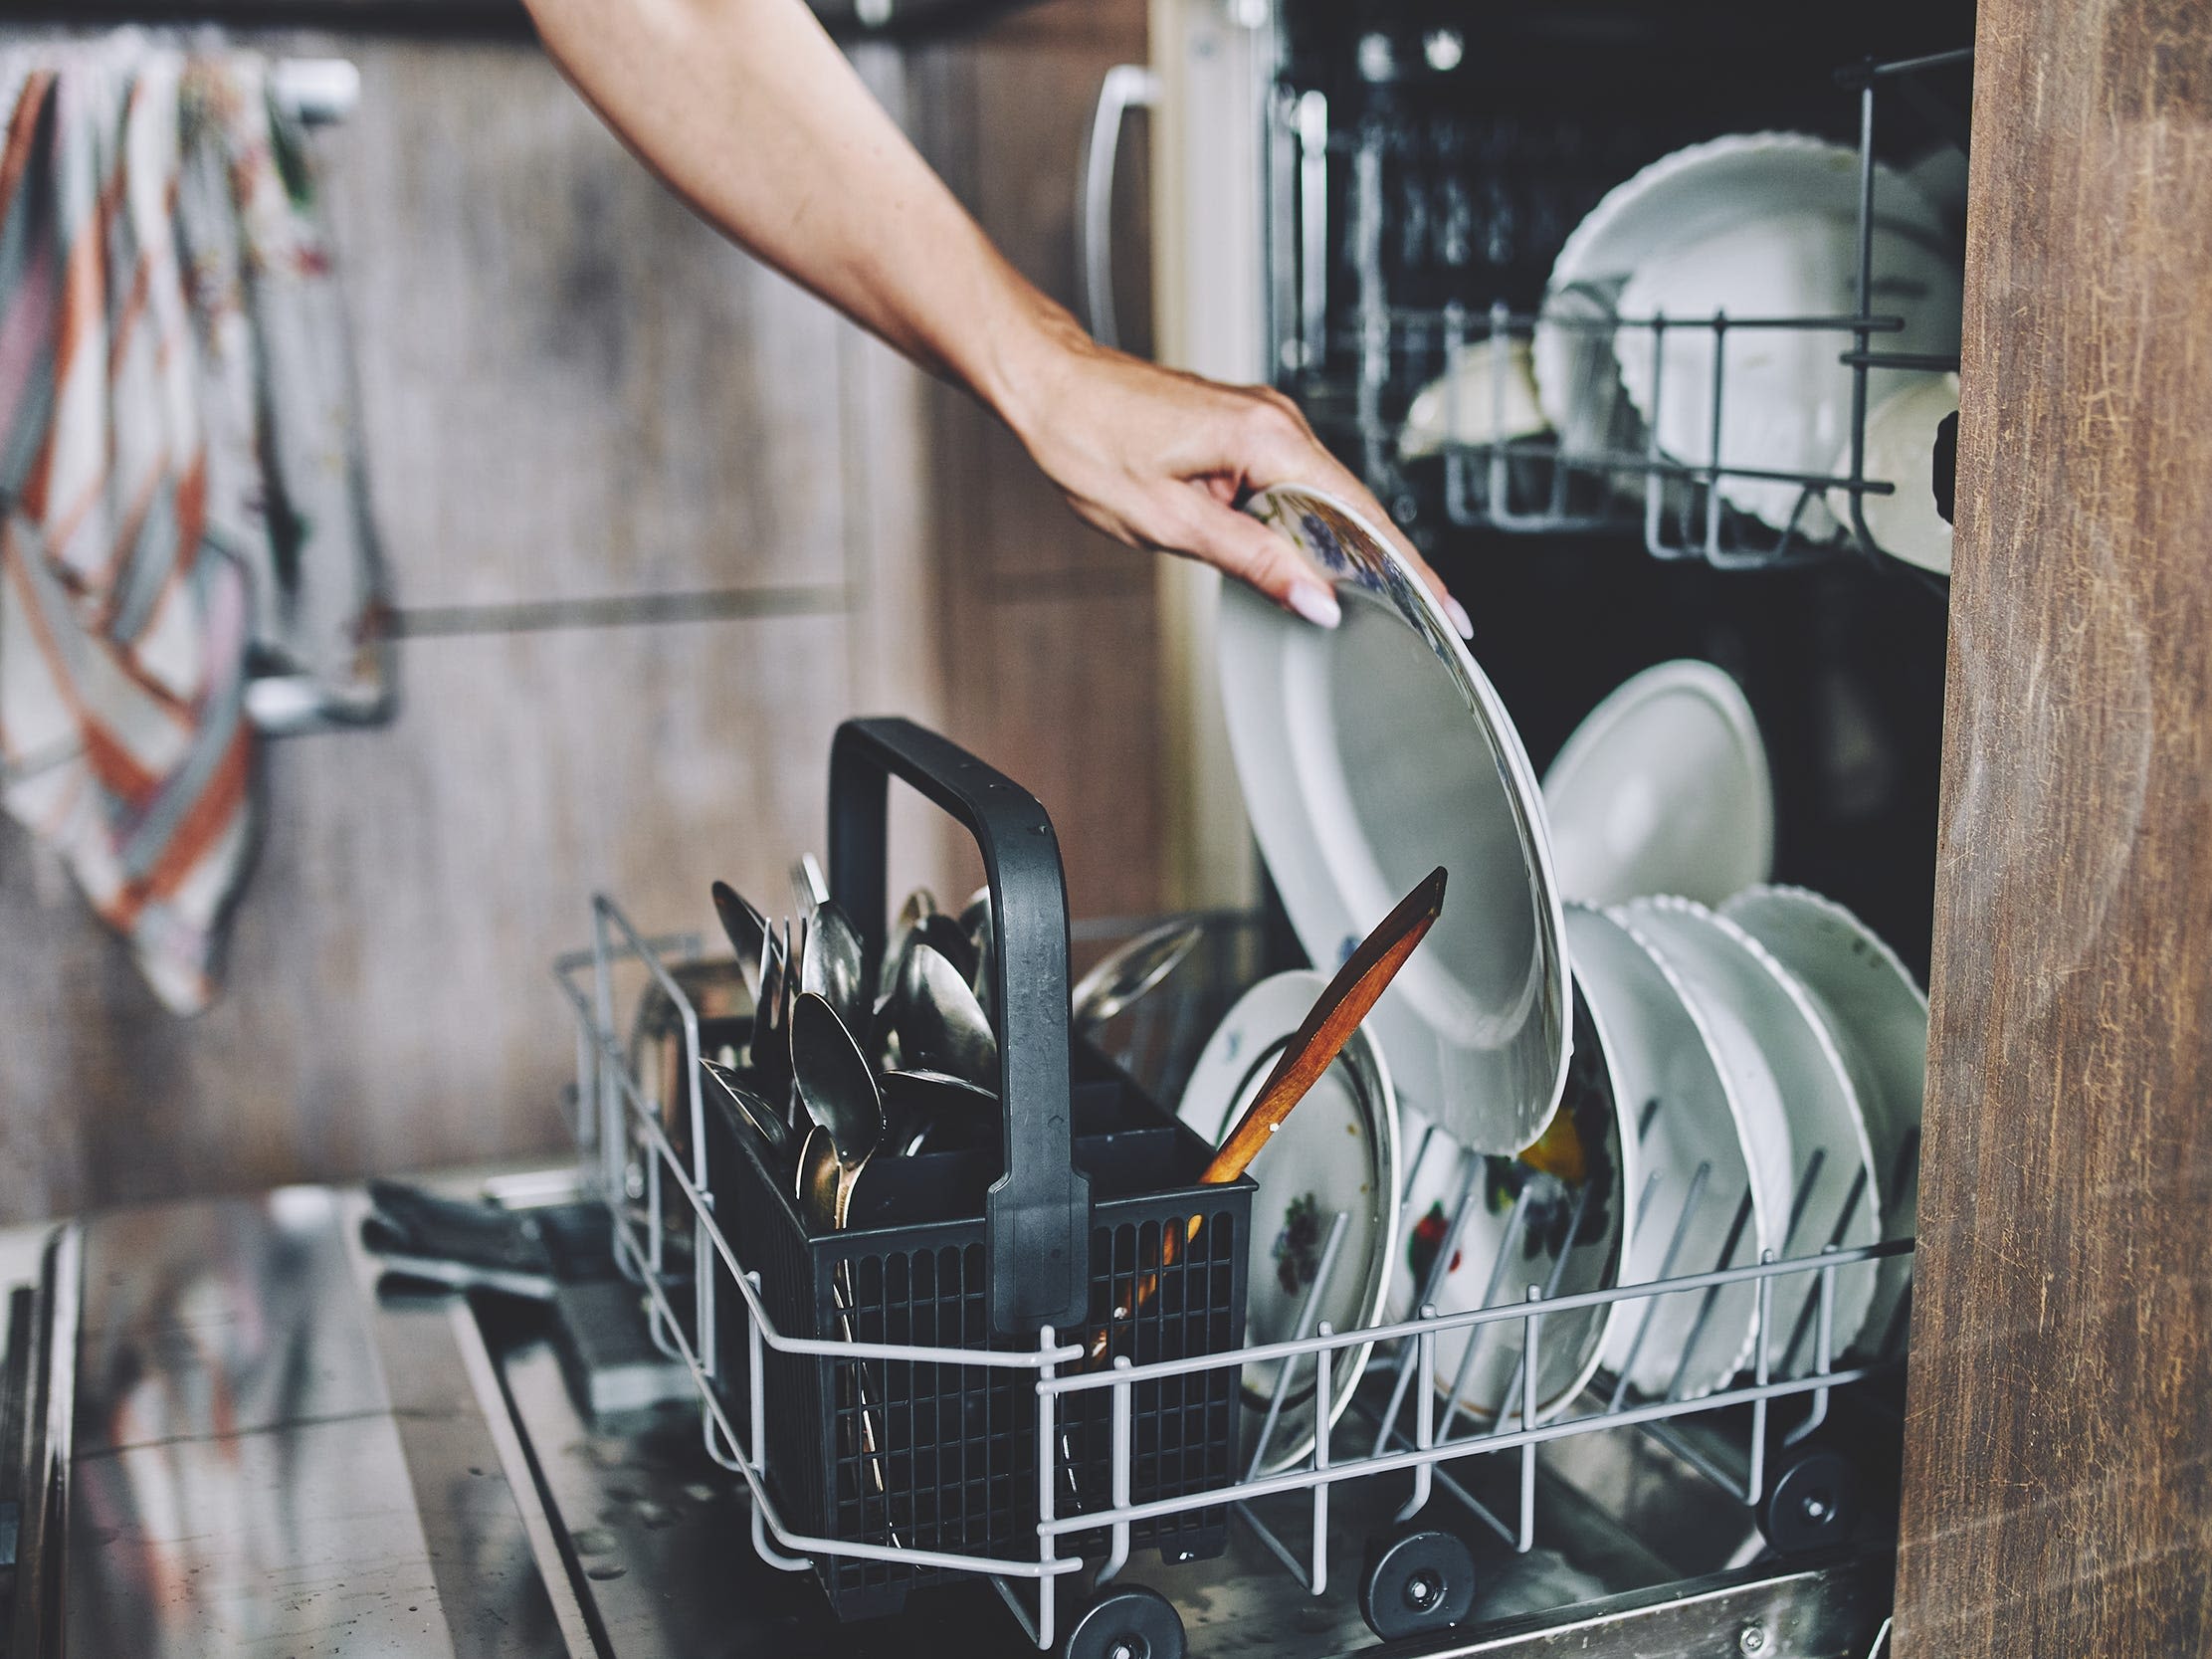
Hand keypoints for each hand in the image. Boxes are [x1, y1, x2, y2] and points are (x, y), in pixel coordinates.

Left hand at [995, 313, 1472, 636]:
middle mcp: (1277, 420)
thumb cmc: (1090, 440)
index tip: (1445, 608)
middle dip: (1397, 565)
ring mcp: (1265, 421)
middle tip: (1438, 620)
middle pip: (1357, 505)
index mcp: (1265, 437)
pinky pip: (1301, 484)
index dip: (1407, 568)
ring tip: (1395, 602)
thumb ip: (1251, 560)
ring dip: (1355, 549)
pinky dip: (1319, 525)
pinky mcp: (1248, 430)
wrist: (1050, 387)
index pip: (1358, 514)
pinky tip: (1327, 562)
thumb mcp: (1170, 521)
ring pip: (1330, 496)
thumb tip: (1313, 597)